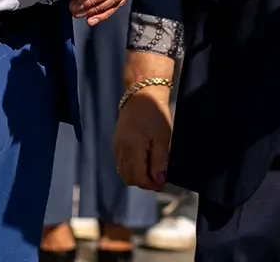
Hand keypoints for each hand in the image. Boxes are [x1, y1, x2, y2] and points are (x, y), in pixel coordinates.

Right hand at [114, 51, 174, 190]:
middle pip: (129, 178)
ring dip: (137, 176)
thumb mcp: (163, 137)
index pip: (138, 178)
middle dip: (144, 182)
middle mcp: (120, 150)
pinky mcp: (116, 143)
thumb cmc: (155, 113)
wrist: (142, 94)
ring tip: (153, 170)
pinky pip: (121, 164)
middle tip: (159, 178)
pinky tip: (144, 163)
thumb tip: (159, 182)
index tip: (163, 183)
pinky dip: (131, 168)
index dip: (151, 184)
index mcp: (131, 148)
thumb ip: (160, 161)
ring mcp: (116, 147)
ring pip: (124, 172)